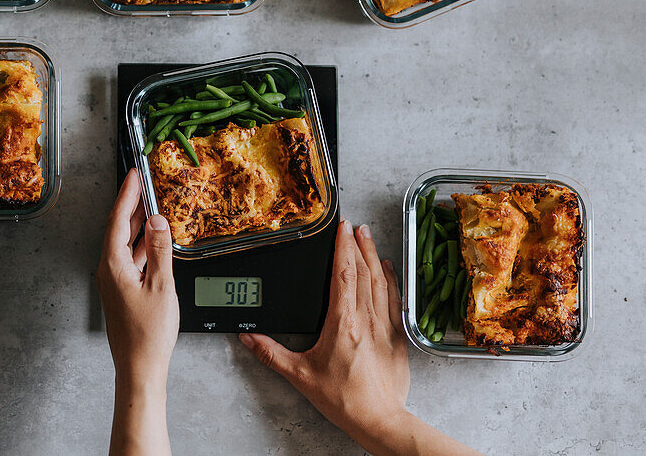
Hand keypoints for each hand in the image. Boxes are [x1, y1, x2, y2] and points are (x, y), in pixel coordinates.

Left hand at [97, 169, 177, 455]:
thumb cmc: (148, 333)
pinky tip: (155, 240)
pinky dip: (143, 244)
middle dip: (132, 204)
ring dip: (139, 224)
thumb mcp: (162, 286)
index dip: (127, 194)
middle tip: (143, 183)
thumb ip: (161, 250)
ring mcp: (114, 281)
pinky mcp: (122, 290)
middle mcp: (109, 270)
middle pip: (119, 228)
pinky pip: (131, 257)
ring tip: (152, 204)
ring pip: (125, 243)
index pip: (118, 220)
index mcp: (113, 264)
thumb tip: (160, 222)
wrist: (140, 367)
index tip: (133, 175)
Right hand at [240, 220, 480, 455]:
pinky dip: (391, 279)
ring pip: (381, 281)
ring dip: (374, 256)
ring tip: (368, 238)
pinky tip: (388, 269)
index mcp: (342, 322)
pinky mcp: (398, 338)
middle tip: (354, 225)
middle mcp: (366, 319)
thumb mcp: (300, 375)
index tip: (342, 228)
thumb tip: (248, 338)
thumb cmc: (344, 399)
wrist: (379, 420)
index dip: (343, 247)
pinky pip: (395, 300)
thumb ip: (271, 354)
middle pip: (364, 271)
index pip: (344, 274)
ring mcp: (385, 327)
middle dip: (357, 245)